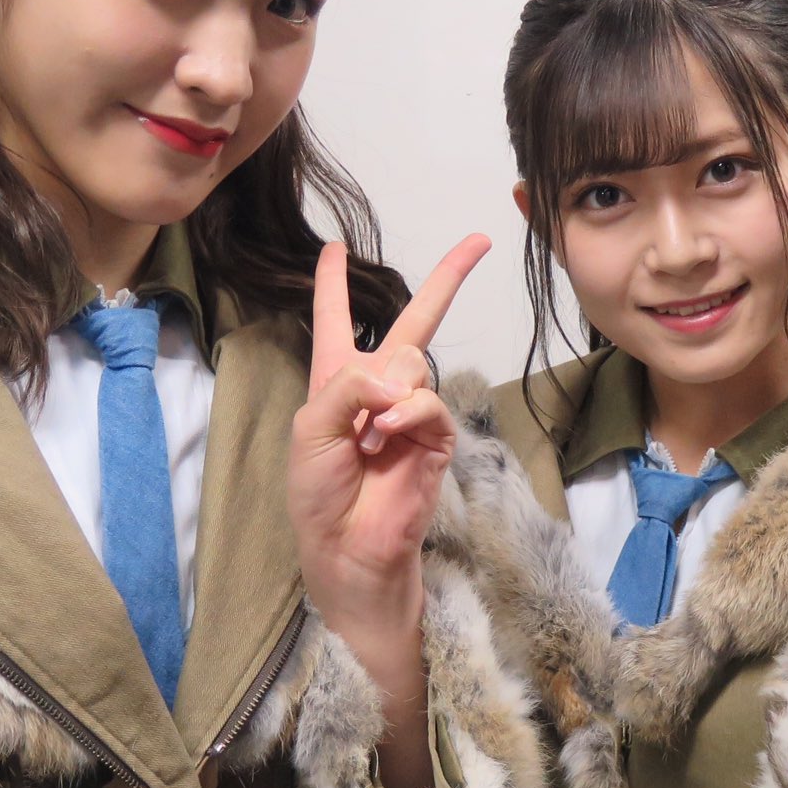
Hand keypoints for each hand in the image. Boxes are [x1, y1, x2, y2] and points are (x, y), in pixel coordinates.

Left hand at [287, 235, 488, 657]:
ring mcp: (411, 410)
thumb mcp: (309, 428)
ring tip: (369, 438)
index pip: (336, 320)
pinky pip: (429, 401)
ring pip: (415, 362)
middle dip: (447, 279)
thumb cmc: (319, 493)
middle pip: (415, 320)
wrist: (349, 546)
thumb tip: (396, 378)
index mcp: (337, 380)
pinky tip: (387, 437)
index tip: (334, 248)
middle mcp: (378, 387)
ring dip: (388, 395)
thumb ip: (346, 385)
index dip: (333, 285)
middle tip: (478, 241)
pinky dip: (407, 413)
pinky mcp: (436, 435)